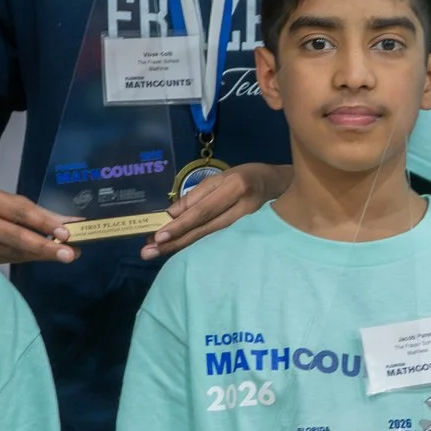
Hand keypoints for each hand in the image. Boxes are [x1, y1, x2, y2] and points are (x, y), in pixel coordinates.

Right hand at [0, 181, 75, 265]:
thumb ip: (30, 210)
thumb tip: (68, 222)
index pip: (18, 212)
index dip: (44, 223)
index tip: (66, 233)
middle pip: (14, 236)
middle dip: (44, 247)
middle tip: (70, 254)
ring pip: (11, 251)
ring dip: (39, 255)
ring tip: (64, 255)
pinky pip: (4, 258)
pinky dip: (26, 257)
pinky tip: (42, 257)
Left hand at [143, 163, 289, 259]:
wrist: (282, 186)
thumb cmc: (248, 177)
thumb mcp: (222, 178)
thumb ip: (197, 196)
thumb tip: (170, 214)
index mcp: (234, 187)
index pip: (202, 210)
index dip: (180, 224)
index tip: (158, 236)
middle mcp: (242, 207)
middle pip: (204, 228)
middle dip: (174, 241)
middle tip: (149, 252)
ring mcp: (249, 223)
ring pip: (210, 238)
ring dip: (181, 246)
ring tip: (157, 253)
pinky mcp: (250, 233)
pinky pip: (219, 240)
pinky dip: (198, 246)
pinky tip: (180, 252)